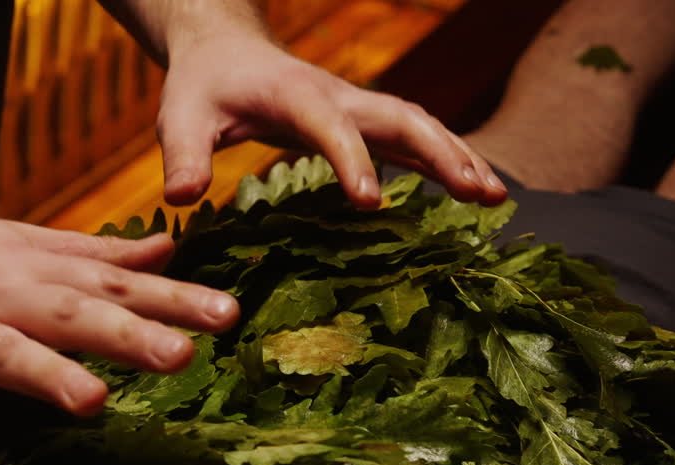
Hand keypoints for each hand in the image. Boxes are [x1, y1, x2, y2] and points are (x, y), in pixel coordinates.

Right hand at [0, 208, 239, 464]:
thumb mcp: (20, 241)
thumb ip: (93, 253)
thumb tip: (166, 249)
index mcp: (34, 269)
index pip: (112, 282)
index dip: (170, 298)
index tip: (227, 314)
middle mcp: (2, 296)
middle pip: (71, 313)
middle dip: (128, 333)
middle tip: (184, 353)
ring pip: (7, 353)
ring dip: (46, 375)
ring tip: (92, 401)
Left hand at [157, 30, 507, 208]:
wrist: (223, 52)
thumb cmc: (201, 88)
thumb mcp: (179, 120)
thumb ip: (182, 156)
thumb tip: (182, 198)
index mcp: (293, 96)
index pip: (330, 128)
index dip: (352, 162)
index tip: (371, 203)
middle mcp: (336, 96)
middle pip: (400, 118)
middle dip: (441, 153)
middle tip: (479, 194)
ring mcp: (354, 107)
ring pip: (417, 125)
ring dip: (458, 156)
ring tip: (495, 198)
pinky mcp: (360, 120)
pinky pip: (411, 136)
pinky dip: (445, 158)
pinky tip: (473, 190)